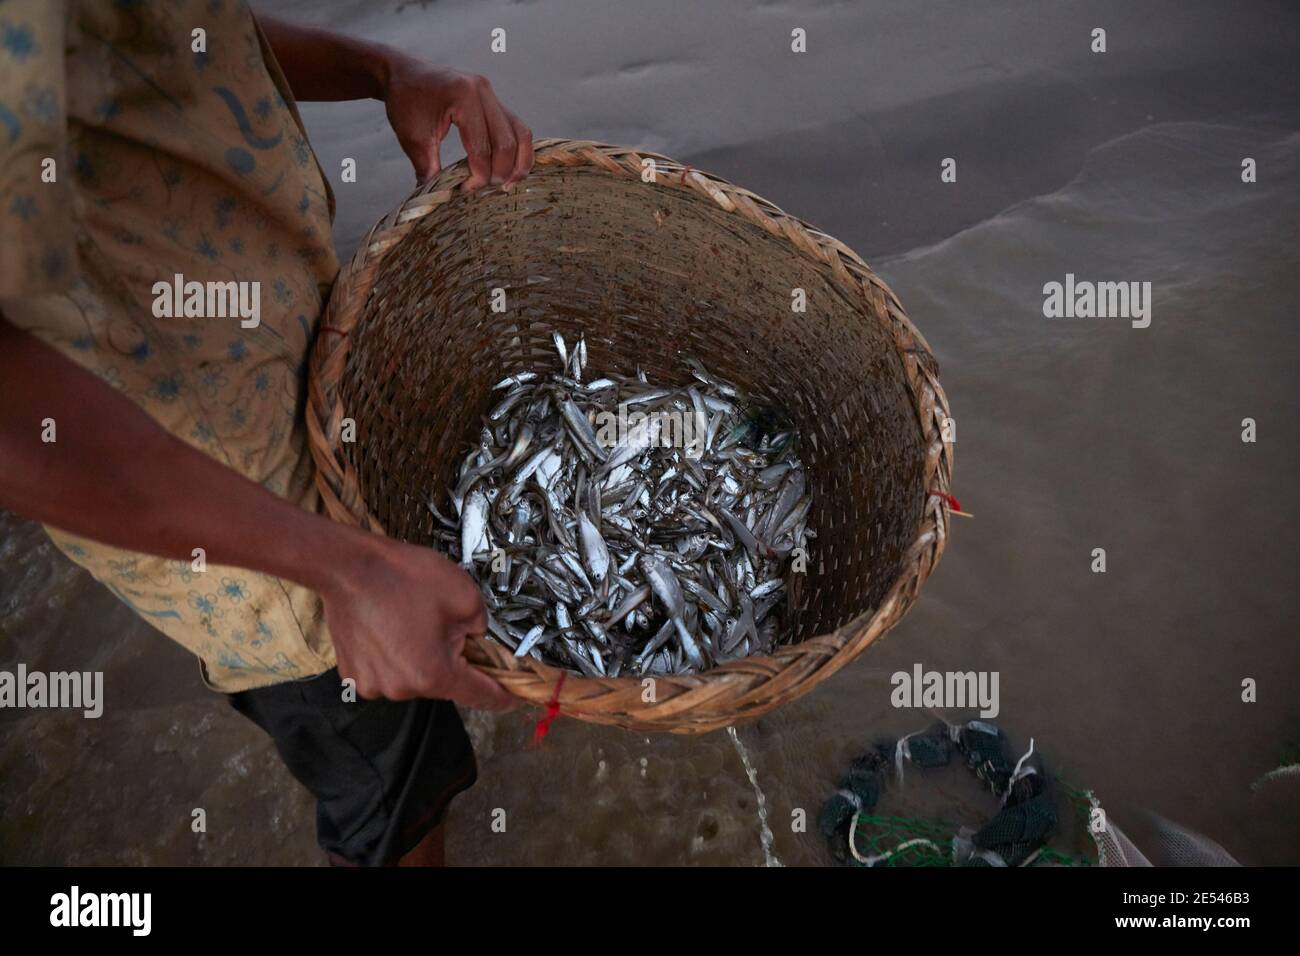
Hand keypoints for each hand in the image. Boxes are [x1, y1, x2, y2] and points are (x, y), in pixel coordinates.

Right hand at [322, 534, 514, 709]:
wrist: (349, 566)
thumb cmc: (403, 578)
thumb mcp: (465, 595)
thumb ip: (482, 626)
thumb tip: (477, 638)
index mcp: (434, 674)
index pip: (480, 696)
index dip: (502, 696)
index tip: (514, 699)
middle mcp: (402, 689)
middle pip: (443, 682)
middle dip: (452, 659)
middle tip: (446, 625)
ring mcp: (374, 685)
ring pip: (414, 677)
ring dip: (420, 657)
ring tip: (410, 621)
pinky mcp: (354, 675)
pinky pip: (387, 672)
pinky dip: (394, 656)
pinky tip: (388, 628)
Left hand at [382, 58, 533, 189]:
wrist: (403, 73)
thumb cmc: (405, 101)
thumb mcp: (412, 138)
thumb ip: (429, 168)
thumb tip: (442, 198)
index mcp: (463, 96)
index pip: (482, 147)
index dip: (478, 175)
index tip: (464, 189)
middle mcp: (483, 91)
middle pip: (507, 142)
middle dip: (500, 172)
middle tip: (487, 189)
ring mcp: (491, 94)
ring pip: (521, 133)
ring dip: (519, 162)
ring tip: (508, 184)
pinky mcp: (494, 100)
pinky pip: (516, 127)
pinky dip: (518, 149)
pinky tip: (510, 167)